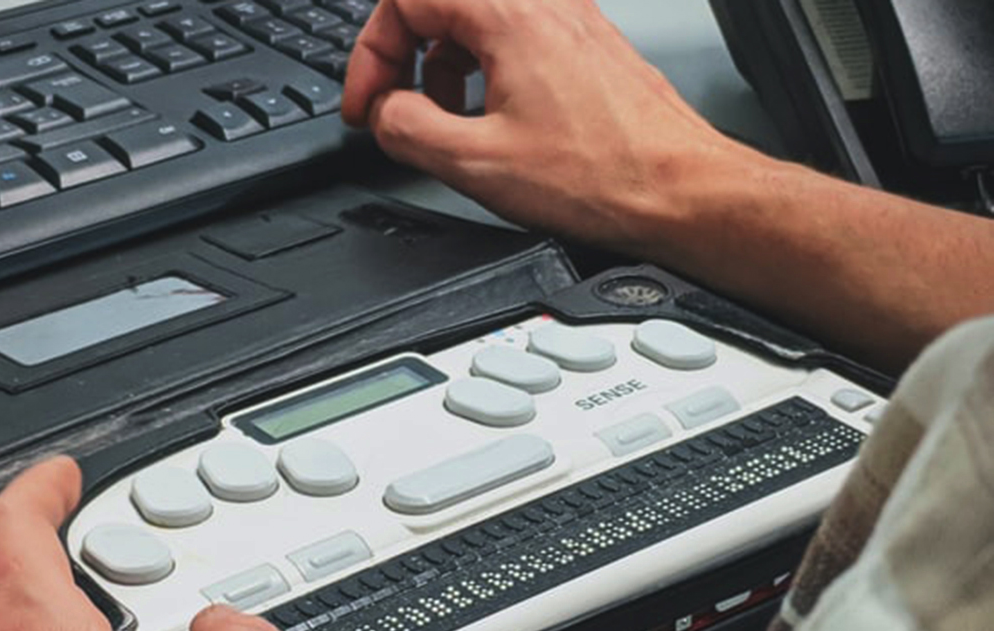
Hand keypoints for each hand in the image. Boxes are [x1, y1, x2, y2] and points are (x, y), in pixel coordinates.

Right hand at [342, 0, 754, 253]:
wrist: (681, 192)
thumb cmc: (605, 177)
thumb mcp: (476, 164)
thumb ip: (406, 129)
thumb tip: (385, 114)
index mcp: (510, 14)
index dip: (371, 55)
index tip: (369, 104)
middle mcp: (544, 4)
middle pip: (440, 4)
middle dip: (404, 58)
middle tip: (393, 109)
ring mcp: (570, 22)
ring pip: (477, 20)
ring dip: (443, 66)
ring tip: (444, 122)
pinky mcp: (586, 47)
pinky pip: (514, 38)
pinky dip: (484, 71)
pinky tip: (490, 121)